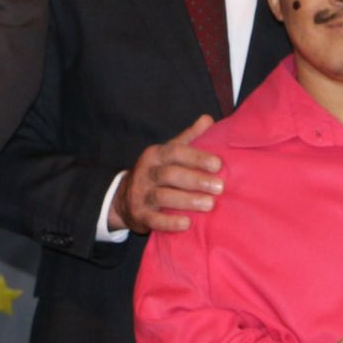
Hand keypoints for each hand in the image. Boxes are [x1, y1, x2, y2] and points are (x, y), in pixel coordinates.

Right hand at [112, 115, 223, 234]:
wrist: (123, 199)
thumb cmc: (156, 173)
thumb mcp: (168, 152)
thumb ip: (188, 137)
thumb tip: (208, 118)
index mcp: (155, 154)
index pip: (175, 152)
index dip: (196, 157)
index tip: (218, 164)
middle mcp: (146, 172)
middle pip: (170, 174)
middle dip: (196, 180)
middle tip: (219, 187)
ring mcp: (140, 194)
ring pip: (163, 196)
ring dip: (187, 200)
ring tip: (209, 204)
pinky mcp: (139, 215)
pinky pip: (154, 220)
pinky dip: (170, 222)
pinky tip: (187, 223)